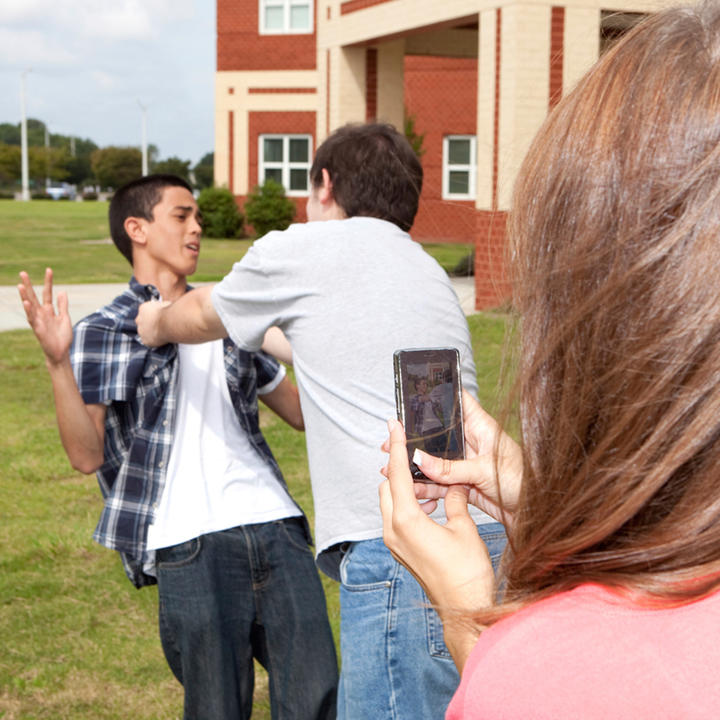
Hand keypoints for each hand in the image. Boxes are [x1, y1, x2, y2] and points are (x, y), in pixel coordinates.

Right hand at [17, 269, 72, 366]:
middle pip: (34, 296)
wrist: (61, 352)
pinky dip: (29, 310)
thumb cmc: (62, 336)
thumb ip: (62, 305)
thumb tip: (62, 291)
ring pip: (30, 306)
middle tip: (23, 273)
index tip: (49, 270)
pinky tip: (26, 302)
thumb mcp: (65, 317)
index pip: (47, 293)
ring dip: (25, 296)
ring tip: (20, 285)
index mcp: (49, 310)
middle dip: (29, 285)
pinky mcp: (37, 329)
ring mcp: (38, 320)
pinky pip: (32, 318)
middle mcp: (41, 313)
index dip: (48, 282)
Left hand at [135, 299, 169, 346]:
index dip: (151, 315)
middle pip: (141, 322)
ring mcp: (141, 330)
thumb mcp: (165, 304)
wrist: (170, 322)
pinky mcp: (145, 340)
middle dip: (148, 324)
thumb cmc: (170, 312)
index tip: (157, 318)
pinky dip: (153, 341)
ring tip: (161, 333)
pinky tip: (161, 339)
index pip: (144, 312)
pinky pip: (148, 341)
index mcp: (143, 308)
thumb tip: (166, 308)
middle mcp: (139, 319)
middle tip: (158, 326)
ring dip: (150, 333)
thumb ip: (162, 307)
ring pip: (144, 332)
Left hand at [380, 418, 494, 667]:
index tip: (394, 425)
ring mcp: (394, 543)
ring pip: (389, 502)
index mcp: (406, 520)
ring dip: (403, 487)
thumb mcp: (464, 528)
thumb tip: (453, 485)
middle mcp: (392, 531)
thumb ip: (454, 500)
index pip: (398, 473)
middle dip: (398, 467)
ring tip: (426, 476)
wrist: (464, 608)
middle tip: (412, 450)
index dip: (397, 446)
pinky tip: (429, 502)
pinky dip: (406, 503)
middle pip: (387, 486)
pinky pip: (395, 517)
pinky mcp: (400, 551)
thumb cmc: (467, 571)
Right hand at [382, 391, 521, 523]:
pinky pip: (439, 483)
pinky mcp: (464, 484)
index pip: (457, 401)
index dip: (438, 395)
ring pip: (435, 461)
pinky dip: (425, 486)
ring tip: (392, 468)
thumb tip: (420, 459)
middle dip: (415, 439)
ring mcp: (466, 463)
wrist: (535, 513)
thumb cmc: (522, 482)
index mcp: (480, 426)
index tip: (413, 395)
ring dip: (415, 466)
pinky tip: (410, 488)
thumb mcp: (483, 470)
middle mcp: (471, 442)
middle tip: (391, 443)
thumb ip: (450, 467)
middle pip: (438, 435)